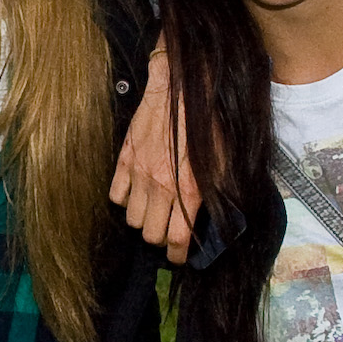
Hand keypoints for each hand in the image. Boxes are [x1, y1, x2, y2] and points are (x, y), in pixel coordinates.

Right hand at [109, 56, 201, 263]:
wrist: (183, 86)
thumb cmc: (211, 122)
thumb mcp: (226, 162)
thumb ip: (219, 195)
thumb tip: (218, 222)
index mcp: (188, 191)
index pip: (177, 241)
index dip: (178, 255)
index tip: (180, 256)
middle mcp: (161, 187)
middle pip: (151, 235)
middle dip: (161, 238)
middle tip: (169, 230)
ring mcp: (139, 173)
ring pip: (132, 219)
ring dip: (144, 220)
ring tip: (154, 211)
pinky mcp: (125, 159)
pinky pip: (116, 194)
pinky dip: (125, 200)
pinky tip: (137, 193)